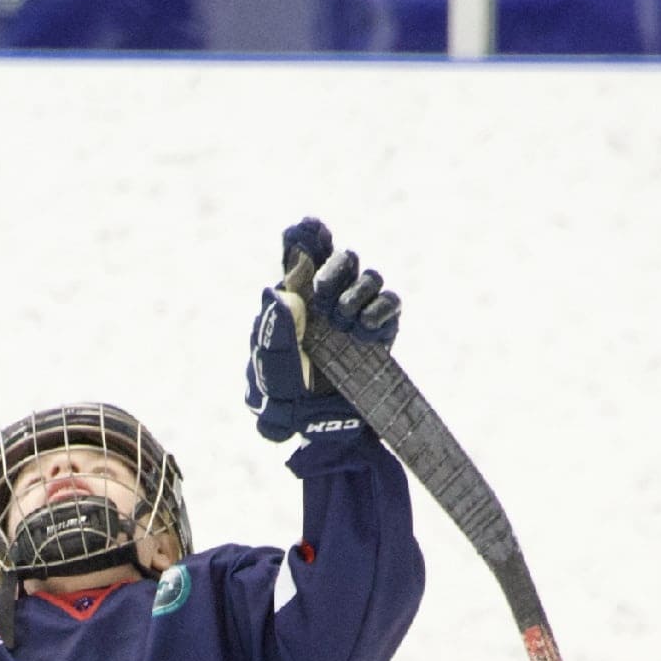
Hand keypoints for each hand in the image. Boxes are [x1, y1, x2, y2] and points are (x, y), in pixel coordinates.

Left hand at [243, 218, 399, 444]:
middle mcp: (325, 299)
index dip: (308, 236)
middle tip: (322, 301)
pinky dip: (381, 309)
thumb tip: (279, 291)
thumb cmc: (284, 400)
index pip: (301, 254)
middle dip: (333, 271)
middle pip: (339, 258)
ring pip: (367, 275)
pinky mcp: (381, 331)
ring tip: (343, 322)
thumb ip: (274, 331)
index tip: (310, 229)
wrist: (321, 432)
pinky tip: (366, 329)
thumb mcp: (270, 371)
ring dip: (356, 292)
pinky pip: (390, 303)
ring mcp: (355, 313)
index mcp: (293, 299)